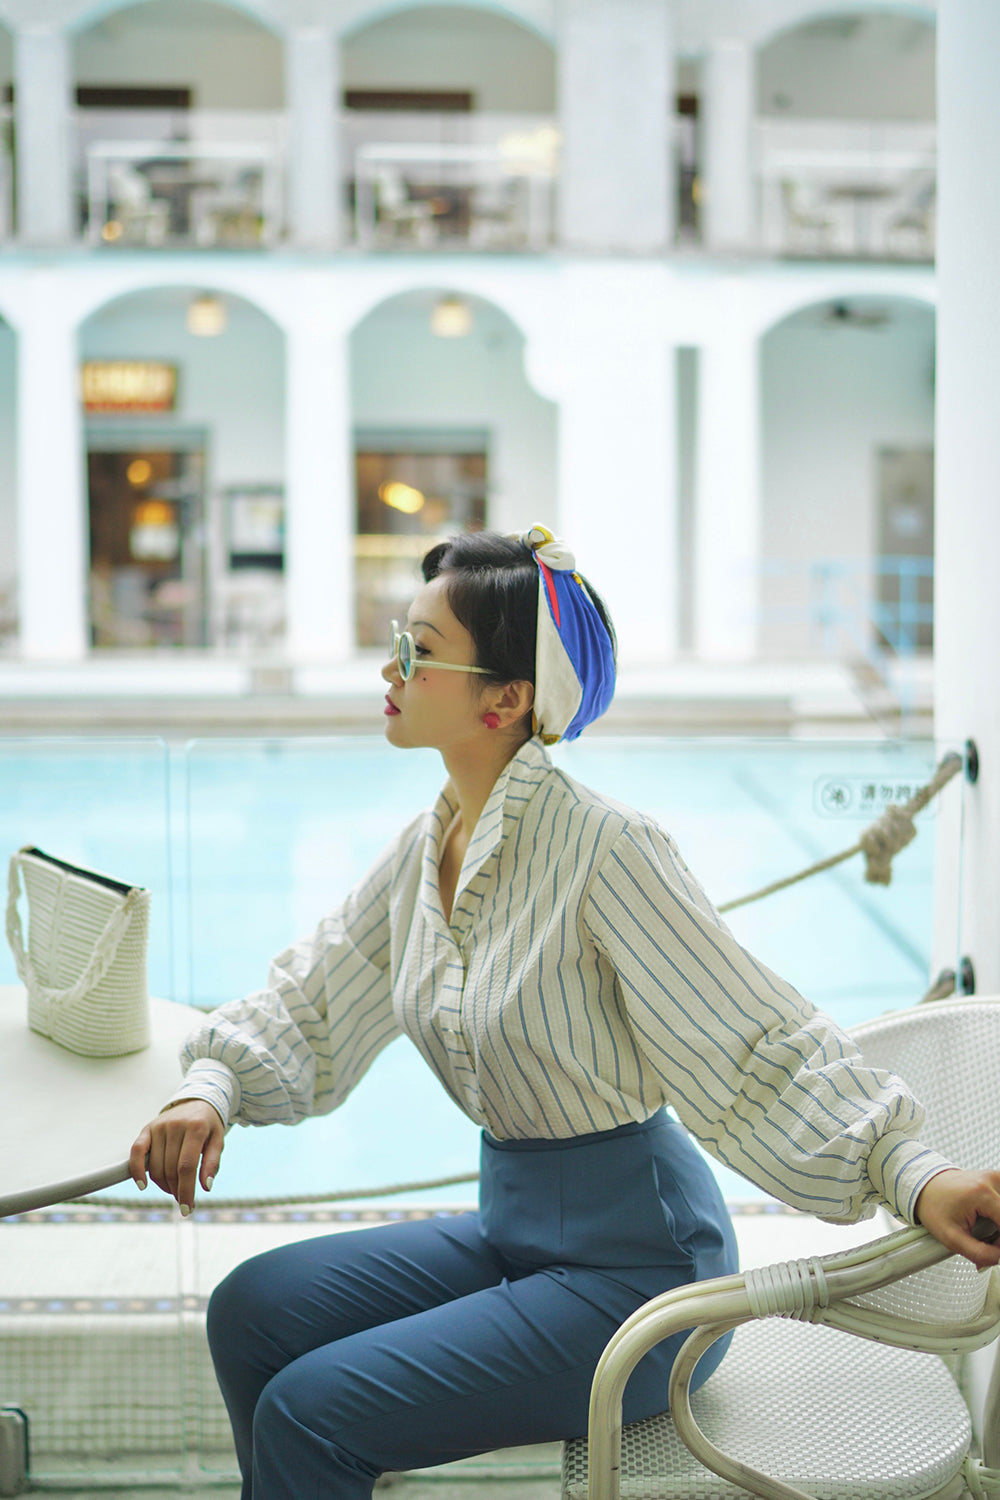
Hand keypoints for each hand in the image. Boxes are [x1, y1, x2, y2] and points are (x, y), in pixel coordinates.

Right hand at [129, 1100, 224, 1215]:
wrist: (196, 1101)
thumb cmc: (208, 1125)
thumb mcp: (218, 1140)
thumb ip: (212, 1163)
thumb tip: (206, 1187)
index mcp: (196, 1127)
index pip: (187, 1167)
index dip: (186, 1190)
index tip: (188, 1209)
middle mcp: (175, 1125)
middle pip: (170, 1169)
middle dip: (177, 1190)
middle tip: (183, 1200)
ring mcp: (159, 1126)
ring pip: (156, 1166)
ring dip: (163, 1185)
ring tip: (174, 1189)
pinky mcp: (147, 1128)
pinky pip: (136, 1151)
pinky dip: (137, 1170)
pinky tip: (143, 1185)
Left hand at [913, 1168, 999, 1268]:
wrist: (925, 1187)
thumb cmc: (933, 1207)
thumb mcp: (951, 1238)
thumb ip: (980, 1253)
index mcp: (983, 1193)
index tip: (991, 1250)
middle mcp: (993, 1180)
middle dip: (999, 1235)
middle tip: (986, 1242)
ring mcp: (996, 1177)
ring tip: (984, 1230)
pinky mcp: (997, 1179)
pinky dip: (999, 1216)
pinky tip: (988, 1221)